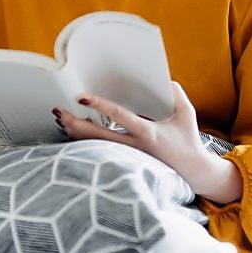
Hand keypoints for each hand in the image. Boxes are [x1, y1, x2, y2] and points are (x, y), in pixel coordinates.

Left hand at [56, 82, 242, 203]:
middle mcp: (134, 147)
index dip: (99, 105)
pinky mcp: (126, 163)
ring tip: (61, 120)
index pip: (119, 116)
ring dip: (76, 133)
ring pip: (95, 147)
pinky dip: (85, 143)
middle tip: (58, 111)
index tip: (81, 97)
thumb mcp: (187, 114)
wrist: (192, 172)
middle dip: (75, 123)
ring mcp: (129, 157)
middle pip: (97, 136)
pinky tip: (74, 134)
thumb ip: (175, 94)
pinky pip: (100, 152)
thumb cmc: (189, 141)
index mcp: (148, 133)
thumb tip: (163, 79)